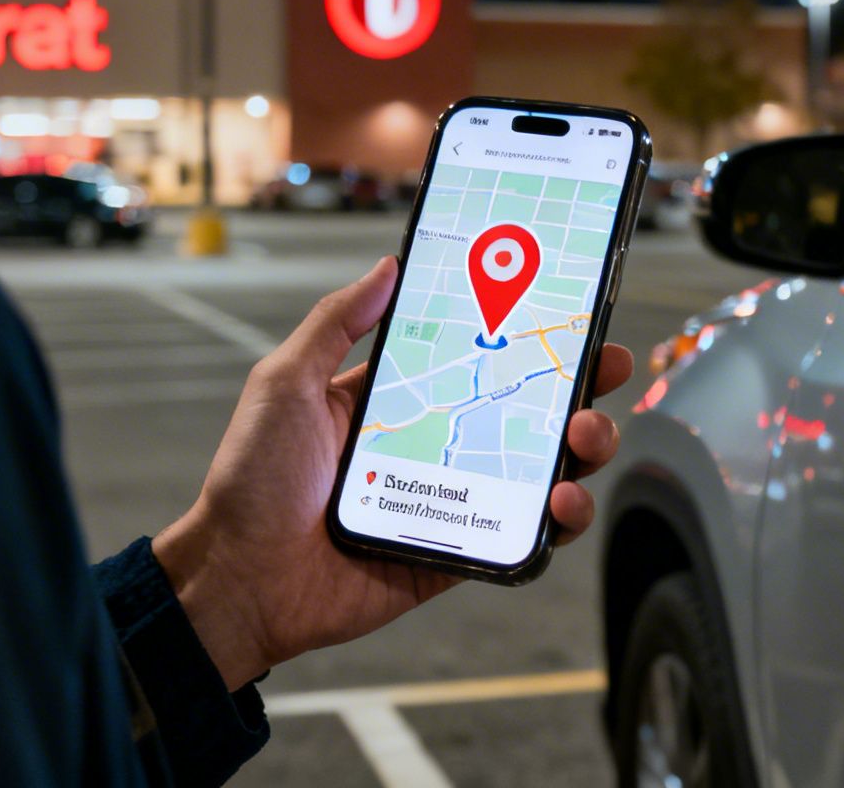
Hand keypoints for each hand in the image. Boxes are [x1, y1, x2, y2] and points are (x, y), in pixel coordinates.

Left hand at [151, 256, 631, 689]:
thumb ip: (336, 323)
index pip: (479, 357)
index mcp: (398, 399)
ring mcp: (451, 500)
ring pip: (541, 471)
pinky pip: (524, 537)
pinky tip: (563, 504)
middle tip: (605, 369)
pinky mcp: (458, 554)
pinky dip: (558, 522)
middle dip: (579, 388)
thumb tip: (388, 265)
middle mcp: (434, 445)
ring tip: (586, 438)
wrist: (239, 579)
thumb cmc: (250, 480)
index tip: (572, 312)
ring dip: (582, 451)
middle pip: (528, 411)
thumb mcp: (285, 383)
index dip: (529, 336)